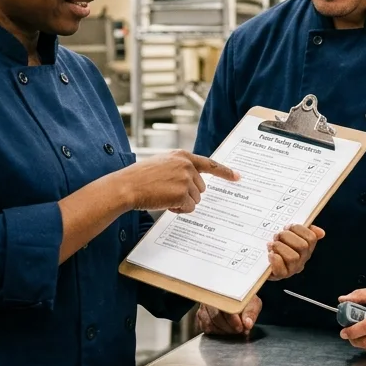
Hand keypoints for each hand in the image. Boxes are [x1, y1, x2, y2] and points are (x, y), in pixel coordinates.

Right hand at [115, 151, 238, 212]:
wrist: (127, 186)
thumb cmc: (140, 177)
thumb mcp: (162, 164)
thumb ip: (180, 168)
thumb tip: (194, 183)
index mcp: (182, 156)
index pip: (210, 164)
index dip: (225, 172)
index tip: (238, 177)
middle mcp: (187, 165)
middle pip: (201, 188)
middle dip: (187, 194)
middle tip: (168, 192)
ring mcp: (186, 179)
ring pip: (195, 199)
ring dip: (182, 202)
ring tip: (163, 196)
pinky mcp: (182, 193)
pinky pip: (189, 208)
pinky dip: (178, 210)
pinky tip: (164, 203)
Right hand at [197, 296, 261, 336]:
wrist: (235, 297)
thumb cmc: (243, 299)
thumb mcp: (253, 303)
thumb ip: (251, 313)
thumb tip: (248, 324)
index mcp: (224, 290)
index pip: (225, 307)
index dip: (234, 320)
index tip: (241, 327)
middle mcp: (211, 296)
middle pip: (216, 317)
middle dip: (229, 328)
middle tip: (238, 330)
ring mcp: (204, 306)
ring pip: (210, 323)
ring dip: (223, 331)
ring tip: (233, 330)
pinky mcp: (201, 315)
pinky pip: (205, 327)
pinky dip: (216, 331)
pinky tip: (224, 329)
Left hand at [267, 224, 324, 280]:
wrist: (264, 260)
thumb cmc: (278, 245)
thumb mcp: (290, 234)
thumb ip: (304, 230)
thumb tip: (321, 233)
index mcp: (307, 248)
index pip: (311, 238)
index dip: (299, 229)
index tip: (288, 227)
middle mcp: (302, 259)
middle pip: (303, 246)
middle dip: (287, 236)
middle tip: (277, 235)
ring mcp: (292, 269)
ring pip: (293, 257)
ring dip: (279, 247)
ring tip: (272, 245)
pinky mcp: (281, 275)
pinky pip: (281, 269)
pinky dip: (275, 259)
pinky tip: (271, 254)